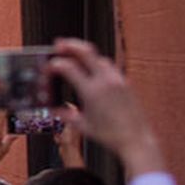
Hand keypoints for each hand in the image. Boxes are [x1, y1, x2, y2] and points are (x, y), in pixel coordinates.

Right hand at [46, 39, 163, 174]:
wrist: (136, 140)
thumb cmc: (110, 135)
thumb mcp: (82, 126)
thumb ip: (65, 115)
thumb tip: (54, 109)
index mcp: (91, 91)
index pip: (68, 67)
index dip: (55, 64)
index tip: (49, 67)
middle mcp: (105, 82)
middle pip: (85, 51)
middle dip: (70, 45)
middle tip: (58, 44)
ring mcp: (117, 80)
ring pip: (99, 57)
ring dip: (85, 55)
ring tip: (75, 56)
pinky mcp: (126, 83)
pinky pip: (109, 67)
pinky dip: (97, 64)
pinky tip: (92, 70)